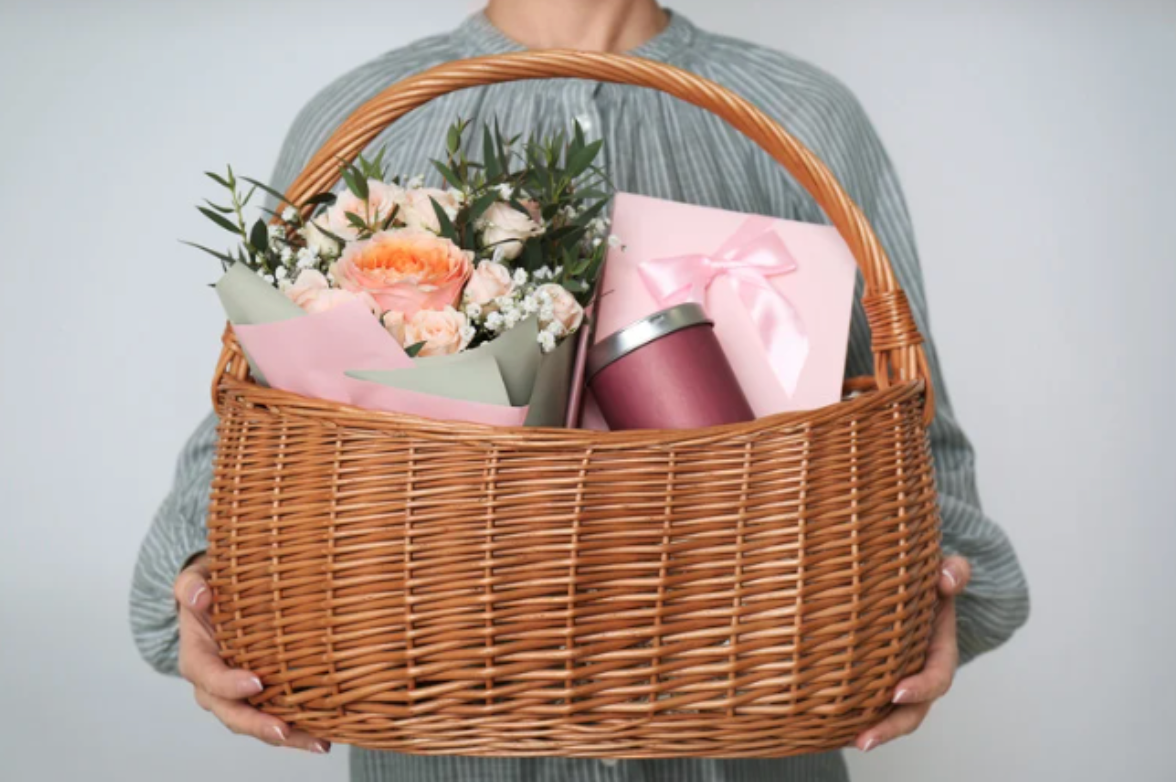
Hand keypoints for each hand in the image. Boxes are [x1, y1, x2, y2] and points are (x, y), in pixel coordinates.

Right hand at [174, 555, 329, 753]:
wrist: (215, 599)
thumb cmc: (209, 588)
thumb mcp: (194, 579)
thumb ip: (192, 587)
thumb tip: (201, 596)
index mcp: (197, 659)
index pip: (209, 677)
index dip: (230, 684)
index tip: (257, 683)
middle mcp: (214, 685)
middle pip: (232, 713)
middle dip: (259, 725)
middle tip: (285, 731)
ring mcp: (237, 695)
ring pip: (257, 723)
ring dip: (287, 737)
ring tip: (319, 743)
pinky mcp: (260, 696)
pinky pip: (277, 716)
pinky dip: (299, 730)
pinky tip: (325, 736)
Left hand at [855, 555, 971, 752]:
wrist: (909, 587)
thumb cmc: (925, 580)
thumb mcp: (944, 572)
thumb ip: (954, 572)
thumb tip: (946, 581)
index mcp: (938, 652)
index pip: (936, 678)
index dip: (920, 688)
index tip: (897, 694)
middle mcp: (918, 674)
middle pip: (911, 711)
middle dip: (890, 728)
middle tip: (864, 740)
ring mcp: (897, 680)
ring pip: (889, 715)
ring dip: (871, 731)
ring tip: (846, 742)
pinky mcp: (875, 681)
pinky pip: (867, 704)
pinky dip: (852, 718)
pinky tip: (827, 730)